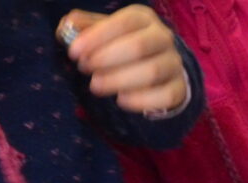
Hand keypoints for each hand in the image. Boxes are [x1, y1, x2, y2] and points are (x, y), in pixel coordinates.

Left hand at [61, 8, 189, 113]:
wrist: (156, 65)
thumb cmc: (121, 44)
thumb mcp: (102, 30)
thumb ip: (83, 26)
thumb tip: (68, 26)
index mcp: (143, 18)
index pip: (123, 23)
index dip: (97, 37)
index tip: (74, 53)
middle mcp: (163, 37)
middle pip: (138, 47)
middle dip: (106, 59)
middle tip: (85, 70)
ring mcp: (174, 63)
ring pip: (152, 72)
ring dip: (119, 80)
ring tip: (96, 86)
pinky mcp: (179, 88)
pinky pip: (165, 96)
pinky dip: (141, 100)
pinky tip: (121, 100)